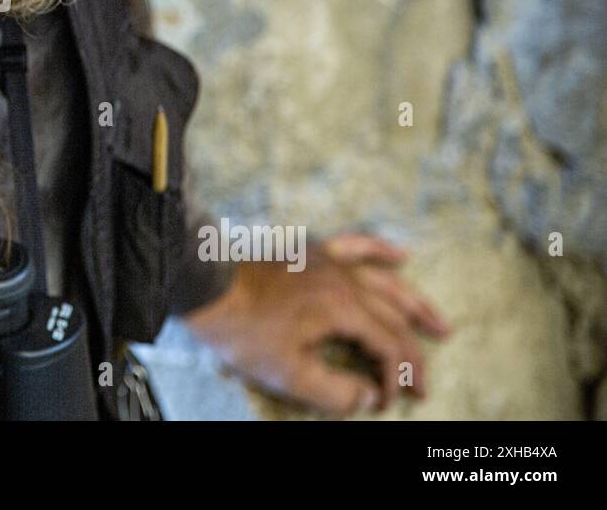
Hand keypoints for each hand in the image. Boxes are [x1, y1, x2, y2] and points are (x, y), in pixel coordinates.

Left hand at [183, 233, 450, 416]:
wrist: (206, 284)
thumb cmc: (243, 330)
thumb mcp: (287, 373)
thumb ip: (333, 391)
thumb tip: (366, 397)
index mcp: (342, 309)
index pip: (385, 346)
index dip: (393, 378)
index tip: (387, 402)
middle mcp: (344, 280)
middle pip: (391, 318)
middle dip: (410, 354)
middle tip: (423, 384)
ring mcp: (329, 261)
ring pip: (385, 281)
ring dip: (415, 305)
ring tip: (440, 325)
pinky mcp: (312, 252)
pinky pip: (355, 244)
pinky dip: (381, 250)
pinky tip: (402, 255)